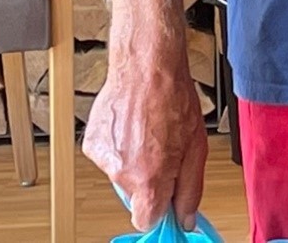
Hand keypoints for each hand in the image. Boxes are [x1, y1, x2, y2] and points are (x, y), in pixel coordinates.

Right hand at [82, 41, 206, 231]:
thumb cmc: (174, 100)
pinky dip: (121, 147)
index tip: (168, 198)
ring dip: (136, 160)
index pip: (146, 220)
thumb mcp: (196, 147)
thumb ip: (190, 190)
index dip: (160, 210)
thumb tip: (185, 220)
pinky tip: (133, 126)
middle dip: (151, 179)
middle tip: (165, 149)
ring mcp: (103, 159)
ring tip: (149, 131)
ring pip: (123, 174)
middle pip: (137, 194)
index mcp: (149, 179)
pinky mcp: (91, 145)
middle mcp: (121, 173)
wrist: (146, 67)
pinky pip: (110, 157)